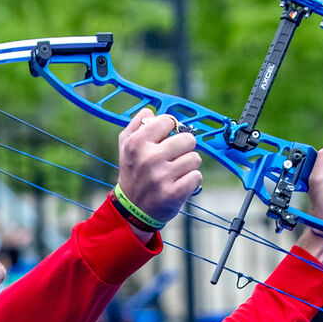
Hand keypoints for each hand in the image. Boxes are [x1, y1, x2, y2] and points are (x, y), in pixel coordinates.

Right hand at [116, 108, 201, 229]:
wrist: (132, 209)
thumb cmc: (133, 173)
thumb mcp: (125, 147)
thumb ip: (136, 125)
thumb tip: (150, 111)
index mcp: (137, 143)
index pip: (168, 121)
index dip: (171, 129)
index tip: (166, 139)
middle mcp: (149, 158)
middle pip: (188, 139)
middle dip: (184, 148)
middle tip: (174, 157)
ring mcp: (162, 176)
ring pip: (195, 158)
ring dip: (188, 165)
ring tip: (176, 172)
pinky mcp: (174, 193)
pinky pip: (196, 176)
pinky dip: (191, 180)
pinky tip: (179, 183)